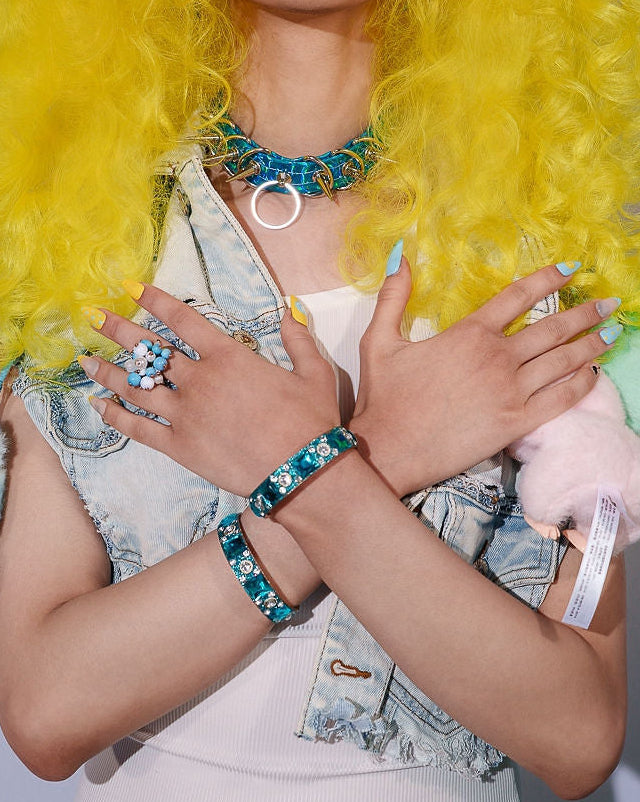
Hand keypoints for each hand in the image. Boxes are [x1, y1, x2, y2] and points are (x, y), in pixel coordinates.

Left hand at [80, 287, 338, 496]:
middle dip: (119, 330)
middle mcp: (199, 380)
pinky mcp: (179, 447)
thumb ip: (298, 339)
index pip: (183, 319)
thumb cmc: (311, 422)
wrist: (302, 473)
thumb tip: (289, 308)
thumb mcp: (314, 373)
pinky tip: (98, 405)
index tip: (131, 287)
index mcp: (228, 357)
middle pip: (150, 349)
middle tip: (94, 315)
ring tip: (84, 358)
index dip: (155, 300)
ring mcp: (184, 414)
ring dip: (107, 370)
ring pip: (135, 386)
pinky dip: (115, 415)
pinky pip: (138, 428)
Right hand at [352, 259, 615, 496]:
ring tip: (612, 332)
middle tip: (609, 303)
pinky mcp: (516, 423)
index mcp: (468, 333)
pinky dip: (582, 384)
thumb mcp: (378, 340)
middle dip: (585, 313)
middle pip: (551, 328)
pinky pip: (561, 399)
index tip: (570, 268)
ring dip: (591, 344)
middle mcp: (497, 358)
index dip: (548, 279)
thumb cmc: (383, 397)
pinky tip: (593, 374)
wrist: (390, 448)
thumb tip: (401, 256)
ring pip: (563, 362)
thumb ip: (393, 296)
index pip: (518, 296)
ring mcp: (511, 391)